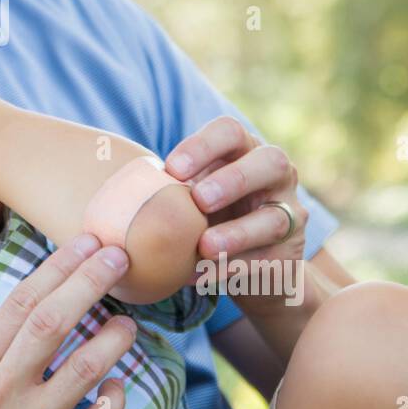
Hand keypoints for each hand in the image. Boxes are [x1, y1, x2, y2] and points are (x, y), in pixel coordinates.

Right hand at [0, 233, 135, 408]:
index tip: (85, 242)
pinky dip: (114, 398)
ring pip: (85, 367)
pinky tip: (116, 387)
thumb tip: (29, 304)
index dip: (56, 268)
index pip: (19, 305)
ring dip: (113, 338)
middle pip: (53, 323)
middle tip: (117, 257)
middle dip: (89, 282)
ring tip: (126, 325)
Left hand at [165, 117, 307, 302]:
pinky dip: (235, 268)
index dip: (203, 145)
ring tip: (204, 247)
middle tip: (199, 200)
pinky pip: (269, 259)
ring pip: (274, 217)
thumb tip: (116, 195)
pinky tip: (206, 277)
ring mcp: (290, 212)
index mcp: (244, 150)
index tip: (171, 170)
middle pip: (270, 162)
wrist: (248, 267)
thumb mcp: (189, 200)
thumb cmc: (206, 219)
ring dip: (236, 233)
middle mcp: (275, 175)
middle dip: (234, 179)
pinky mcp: (291, 251)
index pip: (230, 132)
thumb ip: (169, 191)